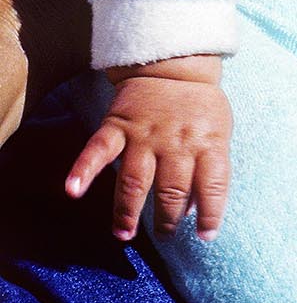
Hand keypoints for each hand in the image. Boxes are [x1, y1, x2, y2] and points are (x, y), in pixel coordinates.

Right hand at [65, 57, 231, 241]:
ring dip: (128, 211)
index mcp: (207, 142)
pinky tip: (72, 190)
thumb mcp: (218, 133)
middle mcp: (176, 141)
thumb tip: (195, 212)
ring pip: (136, 179)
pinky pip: (98, 149)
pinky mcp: (118, 125)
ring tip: (125, 234)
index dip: (210, 214)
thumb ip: (210, 169)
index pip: (213, 185)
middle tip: (165, 236)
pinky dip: (83, 170)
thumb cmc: (199, 107)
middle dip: (167, 219)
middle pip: (172, 190)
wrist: (173, 65)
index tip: (204, 237)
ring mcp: (145, 134)